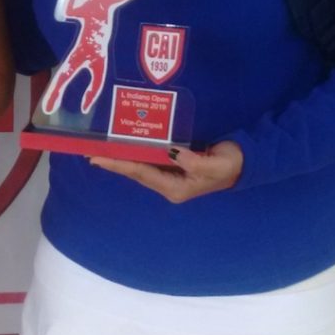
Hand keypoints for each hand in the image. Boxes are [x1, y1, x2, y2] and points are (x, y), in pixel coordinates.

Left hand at [89, 140, 243, 202]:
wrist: (244, 162)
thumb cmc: (230, 164)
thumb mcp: (215, 164)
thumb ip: (195, 160)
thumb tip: (172, 153)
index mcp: (176, 188)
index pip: (141, 173)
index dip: (119, 165)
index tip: (98, 158)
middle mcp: (169, 185)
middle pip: (136, 172)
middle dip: (114, 162)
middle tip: (90, 153)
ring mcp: (170, 177)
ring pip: (140, 167)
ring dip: (121, 158)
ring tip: (100, 150)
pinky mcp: (173, 167)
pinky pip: (149, 160)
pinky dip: (135, 153)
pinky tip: (123, 146)